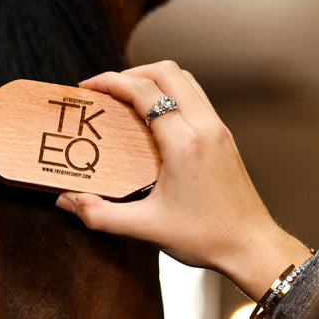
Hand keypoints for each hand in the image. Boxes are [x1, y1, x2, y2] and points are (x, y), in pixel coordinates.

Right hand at [55, 61, 311, 300]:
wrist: (250, 246)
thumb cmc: (205, 237)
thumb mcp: (145, 228)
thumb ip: (100, 215)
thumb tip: (68, 201)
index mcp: (184, 143)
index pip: (144, 92)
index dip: (111, 82)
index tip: (88, 88)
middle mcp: (205, 127)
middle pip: (167, 72)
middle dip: (131, 72)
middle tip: (106, 90)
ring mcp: (218, 129)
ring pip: (185, 80)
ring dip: (153, 79)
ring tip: (127, 98)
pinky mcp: (224, 138)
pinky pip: (195, 98)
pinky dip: (171, 95)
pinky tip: (154, 119)